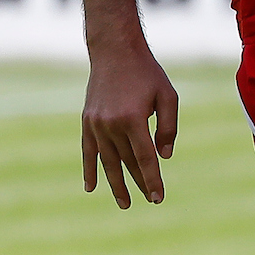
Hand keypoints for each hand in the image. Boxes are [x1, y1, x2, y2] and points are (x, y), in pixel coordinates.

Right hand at [80, 41, 179, 208]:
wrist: (115, 51)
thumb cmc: (146, 73)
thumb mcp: (167, 96)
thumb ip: (167, 128)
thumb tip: (164, 157)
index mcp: (133, 119)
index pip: (145, 158)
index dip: (152, 180)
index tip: (157, 197)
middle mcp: (112, 124)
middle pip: (127, 162)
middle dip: (139, 183)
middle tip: (149, 200)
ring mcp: (96, 124)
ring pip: (108, 161)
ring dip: (116, 184)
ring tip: (124, 203)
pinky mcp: (87, 121)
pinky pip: (87, 151)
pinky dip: (89, 170)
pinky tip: (91, 188)